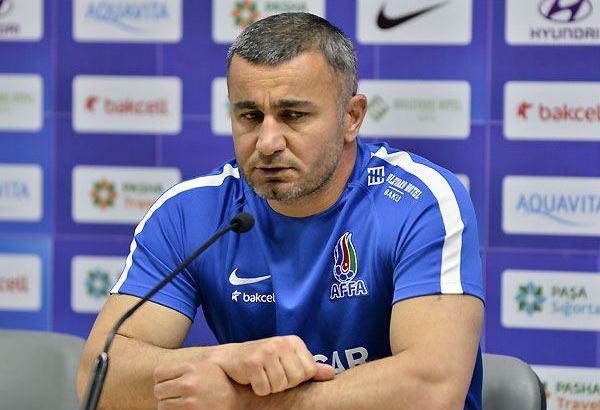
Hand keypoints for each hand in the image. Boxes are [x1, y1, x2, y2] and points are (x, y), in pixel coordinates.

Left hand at [154, 360, 244, 409]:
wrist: (238, 401)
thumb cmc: (220, 384)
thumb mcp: (206, 368)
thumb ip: (186, 367)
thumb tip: (158, 373)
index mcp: (192, 367)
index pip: (159, 373)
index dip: (162, 379)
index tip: (170, 383)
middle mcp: (190, 383)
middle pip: (159, 390)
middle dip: (166, 394)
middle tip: (177, 396)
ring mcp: (190, 401)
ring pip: (162, 405)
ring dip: (170, 406)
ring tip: (183, 404)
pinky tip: (186, 409)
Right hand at [212, 335, 334, 395]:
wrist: (231, 358)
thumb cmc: (263, 361)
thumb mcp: (289, 361)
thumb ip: (309, 368)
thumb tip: (332, 374)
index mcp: (294, 342)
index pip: (309, 371)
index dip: (297, 379)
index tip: (284, 372)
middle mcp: (281, 343)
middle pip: (295, 379)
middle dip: (283, 384)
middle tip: (271, 375)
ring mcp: (267, 351)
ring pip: (280, 385)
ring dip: (270, 387)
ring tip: (263, 376)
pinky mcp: (252, 362)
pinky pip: (264, 388)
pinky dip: (258, 389)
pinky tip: (252, 379)